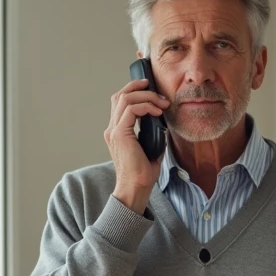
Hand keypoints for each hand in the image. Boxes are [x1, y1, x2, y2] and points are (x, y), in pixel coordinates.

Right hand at [106, 77, 169, 211]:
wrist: (136, 188)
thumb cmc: (143, 173)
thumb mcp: (151, 146)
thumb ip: (153, 132)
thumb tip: (163, 121)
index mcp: (117, 131)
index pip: (120, 102)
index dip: (134, 90)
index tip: (151, 89)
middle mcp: (112, 128)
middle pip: (120, 95)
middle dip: (138, 87)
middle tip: (156, 89)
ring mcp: (114, 130)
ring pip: (126, 98)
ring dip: (146, 96)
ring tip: (162, 103)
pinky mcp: (120, 134)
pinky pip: (132, 109)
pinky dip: (146, 106)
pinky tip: (157, 112)